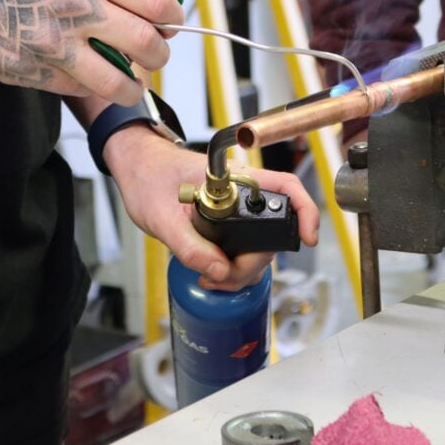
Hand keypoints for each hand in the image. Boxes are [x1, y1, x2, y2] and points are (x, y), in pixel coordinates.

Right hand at [0, 0, 182, 104]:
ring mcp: (55, 43)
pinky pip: (85, 90)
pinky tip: (91, 76)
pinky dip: (95, 87)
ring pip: (120, 81)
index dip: (172, 17)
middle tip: (154, 53)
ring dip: (133, 85)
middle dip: (160, 54)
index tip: (168, 22)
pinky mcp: (37, 72)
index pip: (158, 2)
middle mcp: (75, 6)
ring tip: (131, 81)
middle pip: (147, 43)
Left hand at [105, 126, 320, 290]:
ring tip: (211, 278)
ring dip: (242, 269)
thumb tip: (220, 272)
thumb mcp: (161, 216)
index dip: (304, 211)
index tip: (307, 237)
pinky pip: (244, 247)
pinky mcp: (228, 221)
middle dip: (253, 262)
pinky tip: (213, 273)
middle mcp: (242, 192)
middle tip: (222, 277)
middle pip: (272, 230)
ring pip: (259, 244)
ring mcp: (237, 207)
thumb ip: (190, 246)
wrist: (136, 166)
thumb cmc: (148, 176)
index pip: (285, 187)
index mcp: (234, 179)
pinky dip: (232, 267)